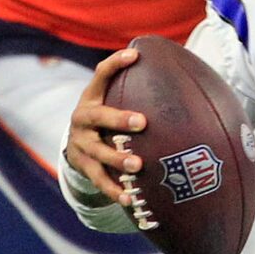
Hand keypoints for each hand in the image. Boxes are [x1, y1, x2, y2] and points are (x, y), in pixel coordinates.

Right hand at [63, 47, 148, 206]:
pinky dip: (113, 189)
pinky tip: (129, 198)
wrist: (74, 145)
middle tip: (142, 122)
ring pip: (97, 152)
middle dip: (118, 119)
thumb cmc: (105, 117)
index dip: (115, 64)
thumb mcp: (110, 99)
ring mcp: (81, 143)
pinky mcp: (83, 166)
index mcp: (92, 97)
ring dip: (116, 158)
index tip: (135, 55)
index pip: (101, 74)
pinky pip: (98, 179)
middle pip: (97, 116)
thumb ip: (134, 88)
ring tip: (137, 165)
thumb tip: (180, 71)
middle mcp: (82, 118)